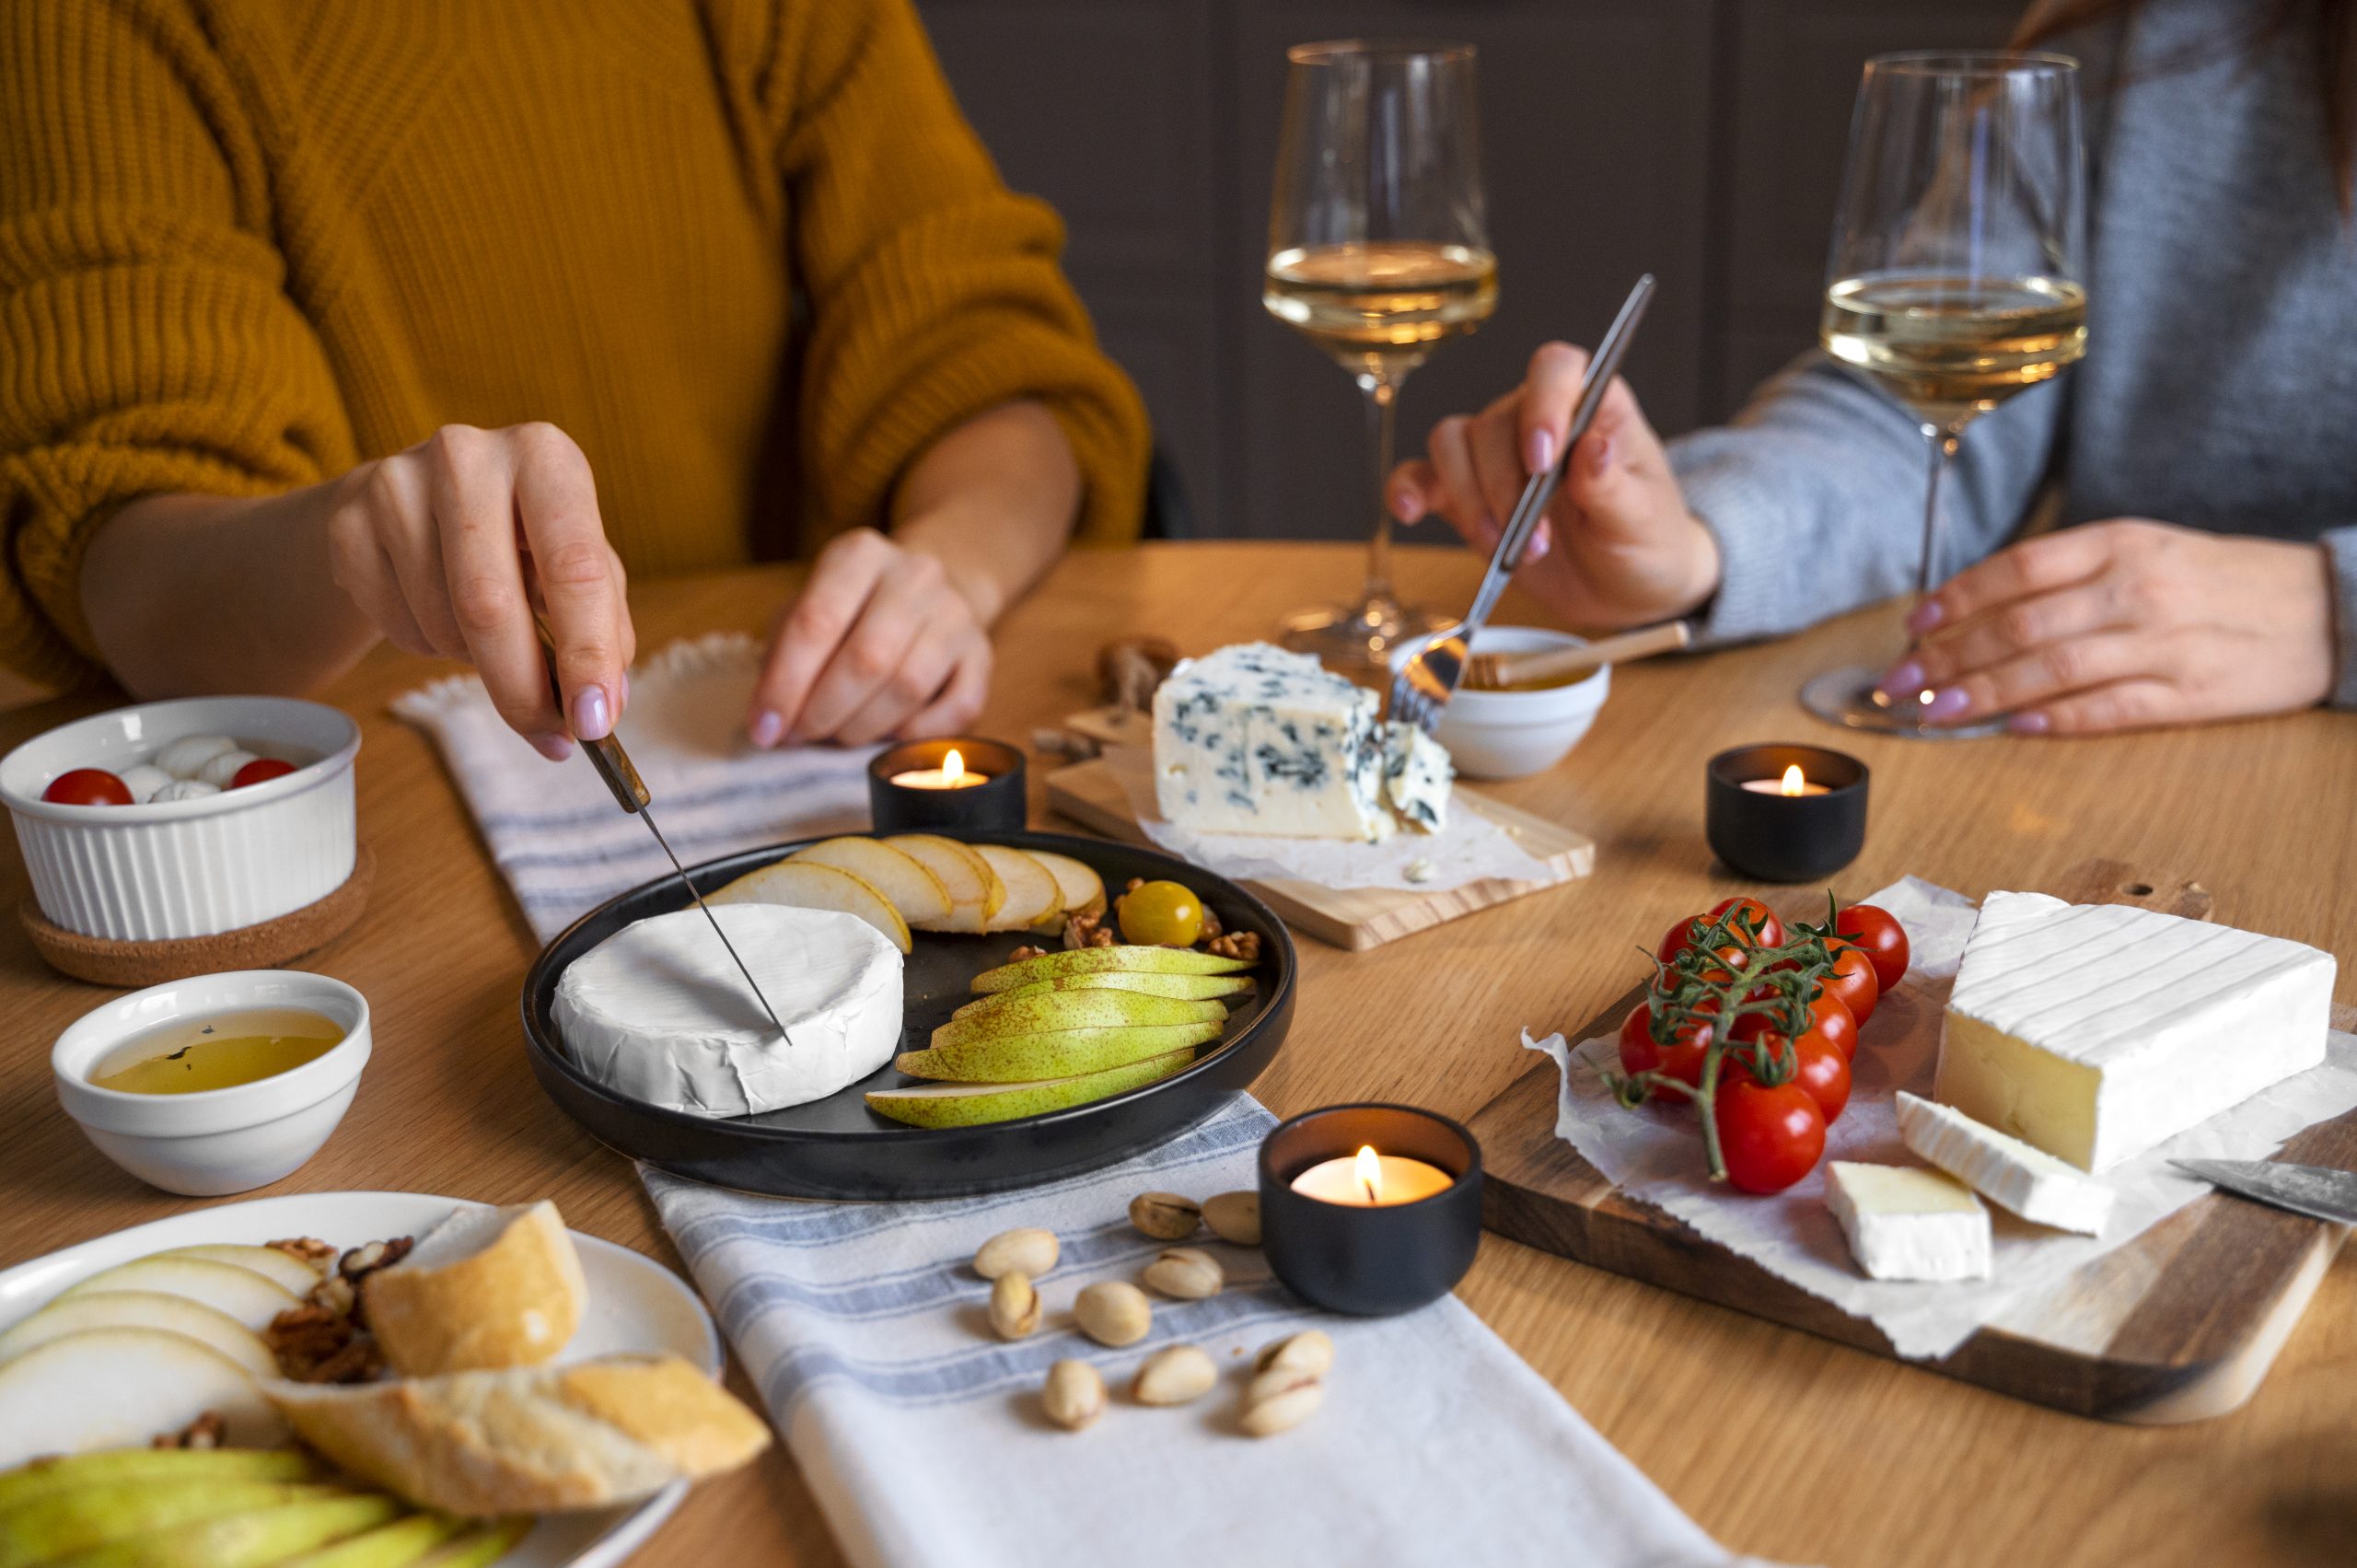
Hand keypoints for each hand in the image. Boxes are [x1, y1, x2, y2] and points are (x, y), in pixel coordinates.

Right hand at [326, 423, 632, 760]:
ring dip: (476, 661)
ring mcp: (396, 483)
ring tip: (489, 636)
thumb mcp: (575, 564)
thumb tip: (602, 707)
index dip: (586, 653)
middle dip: (522, 687)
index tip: (594, 720)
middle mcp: (468, 456)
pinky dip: (429, 645)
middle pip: (490, 602)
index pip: (574, 566)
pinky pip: (396, 625)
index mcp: (546, 457)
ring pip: (441, 621)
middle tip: (549, 735)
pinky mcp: (347, 522)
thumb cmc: (518, 539)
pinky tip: (438, 612)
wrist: (415, 503)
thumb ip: (603, 629)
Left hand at [747, 528, 992, 746]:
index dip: (785, 684)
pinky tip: (888, 737)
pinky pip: (956, 710)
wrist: (928, 593)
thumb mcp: (806, 609)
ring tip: (838, 735)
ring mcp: (957, 614)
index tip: (765, 729)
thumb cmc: (851, 610)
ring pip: (908, 687)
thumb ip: (783, 656)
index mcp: (861, 553)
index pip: (817, 621)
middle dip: (823, 711)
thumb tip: (770, 721)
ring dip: (864, 727)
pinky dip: (915, 735)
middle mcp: (916, 575)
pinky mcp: (983, 655)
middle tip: (801, 737)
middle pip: (867, 658)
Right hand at [1387, 341, 1719, 627]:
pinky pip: (1423, 475)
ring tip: (1503, 549)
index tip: (1542, 461)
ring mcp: (1497, 455)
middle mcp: (1537, 418)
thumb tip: (1593, 447)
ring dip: (1469, 500)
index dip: (1542, 404)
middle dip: (1505, 489)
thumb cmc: (1645, 541)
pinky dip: (1409, 489)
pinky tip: (1410, 511)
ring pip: (1452, 444)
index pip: (1557, 369)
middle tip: (1536, 543)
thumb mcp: (1642, 520)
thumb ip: (1614, 486)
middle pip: (1494, 423)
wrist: (1624, 587)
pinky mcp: (1467, 494)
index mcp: (1594, 407)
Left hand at [1885, 520, 2335, 733]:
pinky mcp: (2191, 694)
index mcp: (2120, 543)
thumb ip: (2068, 574)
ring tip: (1936, 713)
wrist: (2322, 607)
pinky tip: (2013, 728)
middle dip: (1950, 657)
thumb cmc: (2214, 578)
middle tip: (1900, 683)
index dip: (1956, 599)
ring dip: (1986, 694)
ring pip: (2054, 669)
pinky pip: (2110, 709)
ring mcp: (2165, 643)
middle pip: (2022, 625)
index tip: (1911, 627)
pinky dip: (2056, 720)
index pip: (2017, 569)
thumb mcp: (2144, 550)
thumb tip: (1975, 609)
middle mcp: (2137, 588)